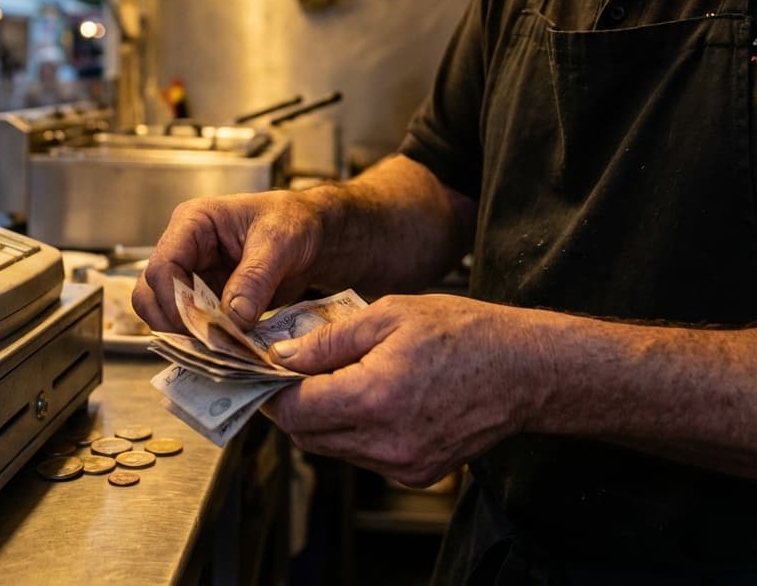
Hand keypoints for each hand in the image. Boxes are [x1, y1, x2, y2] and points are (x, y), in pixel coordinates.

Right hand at [132, 189, 327, 331]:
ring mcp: (193, 276)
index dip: (174, 301)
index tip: (201, 327)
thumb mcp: (279, 242)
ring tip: (220, 346)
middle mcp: (185, 250)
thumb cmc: (295, 222)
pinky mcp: (206, 300)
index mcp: (193, 223)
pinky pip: (190, 325)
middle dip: (172, 322)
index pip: (162, 266)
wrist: (314, 236)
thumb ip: (255, 278)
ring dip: (185, 335)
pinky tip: (227, 347)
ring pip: (163, 313)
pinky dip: (203, 340)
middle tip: (207, 342)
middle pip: (150, 293)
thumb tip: (233, 318)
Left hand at [263, 293, 547, 486]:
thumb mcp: (388, 315)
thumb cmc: (464, 333)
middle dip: (291, 405)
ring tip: (329, 377)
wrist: (524, 370)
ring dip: (320, 417)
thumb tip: (284, 355)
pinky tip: (363, 395)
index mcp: (376, 397)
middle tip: (289, 370)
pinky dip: (351, 430)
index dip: (271, 390)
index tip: (263, 370)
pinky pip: (363, 456)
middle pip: (308, 436)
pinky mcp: (417, 472)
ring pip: (333, 448)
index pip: (296, 410)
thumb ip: (329, 340)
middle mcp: (386, 442)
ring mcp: (403, 464)